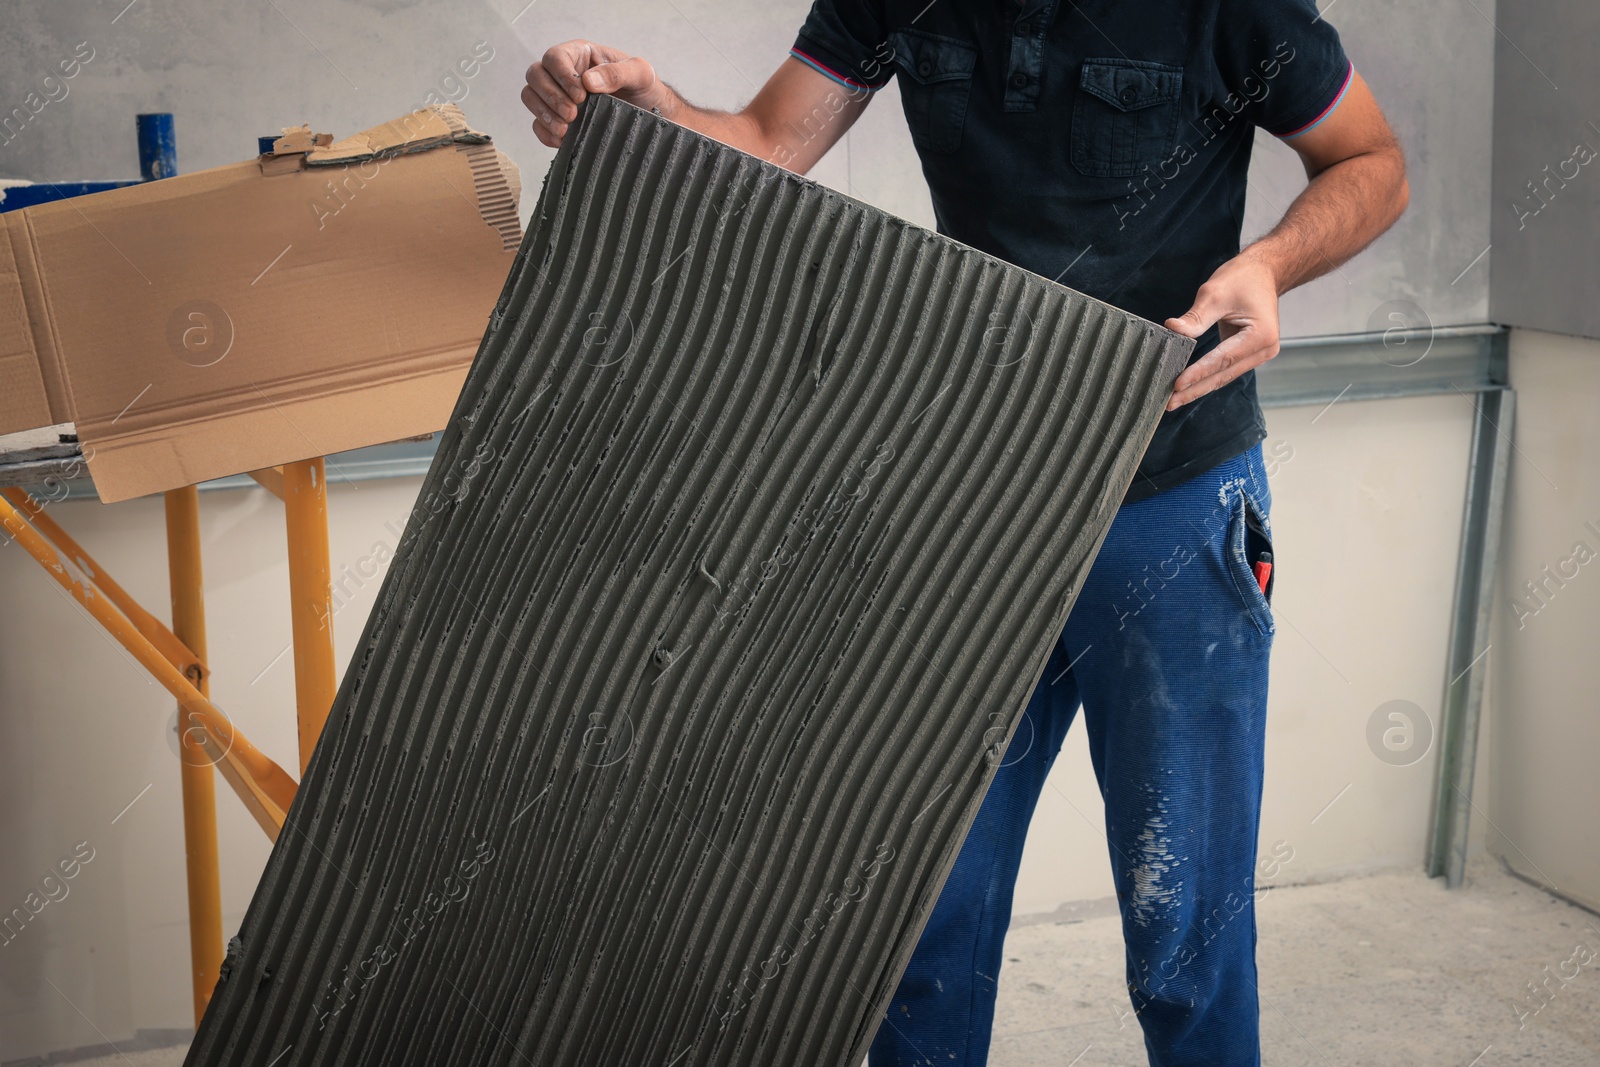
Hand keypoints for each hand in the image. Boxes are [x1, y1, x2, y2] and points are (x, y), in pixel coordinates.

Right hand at [523, 40, 663, 147]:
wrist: (651, 115)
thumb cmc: (644, 88)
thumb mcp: (640, 74)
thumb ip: (617, 73)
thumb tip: (588, 80)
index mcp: (580, 56)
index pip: (555, 57)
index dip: (562, 76)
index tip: (581, 95)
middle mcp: (564, 74)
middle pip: (535, 75)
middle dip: (550, 96)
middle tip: (572, 114)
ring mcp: (558, 97)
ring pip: (530, 97)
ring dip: (543, 114)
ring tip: (566, 129)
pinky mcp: (558, 120)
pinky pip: (538, 124)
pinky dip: (545, 133)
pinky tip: (562, 139)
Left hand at [1162, 250, 1281, 410]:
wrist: (1263, 273)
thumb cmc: (1242, 279)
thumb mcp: (1215, 293)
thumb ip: (1196, 317)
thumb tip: (1173, 329)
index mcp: (1260, 335)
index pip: (1222, 360)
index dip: (1198, 374)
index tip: (1176, 385)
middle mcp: (1264, 349)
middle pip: (1223, 375)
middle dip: (1195, 389)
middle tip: (1169, 403)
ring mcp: (1259, 354)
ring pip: (1224, 377)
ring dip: (1199, 388)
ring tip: (1173, 401)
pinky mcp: (1250, 354)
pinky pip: (1225, 370)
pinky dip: (1207, 378)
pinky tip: (1188, 388)